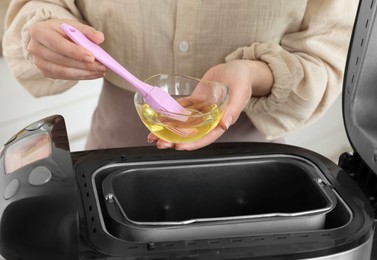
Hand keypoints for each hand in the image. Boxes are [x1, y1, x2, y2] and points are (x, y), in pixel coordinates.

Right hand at [28, 19, 106, 79]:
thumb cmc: (62, 30)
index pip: (58, 44)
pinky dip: (82, 76)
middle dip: (85, 65)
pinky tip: (94, 74)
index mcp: (39, 31)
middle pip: (62, 60)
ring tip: (101, 72)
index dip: (75, 52)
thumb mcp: (74, 26)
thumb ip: (87, 31)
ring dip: (85, 73)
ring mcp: (39, 62)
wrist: (51, 37)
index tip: (92, 57)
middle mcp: (35, 48)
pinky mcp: (46, 72)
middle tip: (103, 66)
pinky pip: (66, 77)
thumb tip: (99, 38)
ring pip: (65, 72)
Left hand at [148, 59, 272, 149]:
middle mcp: (210, 118)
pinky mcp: (196, 100)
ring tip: (153, 135)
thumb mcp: (240, 93)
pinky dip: (171, 113)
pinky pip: (182, 109)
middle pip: (191, 133)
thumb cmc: (242, 80)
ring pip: (183, 123)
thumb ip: (232, 110)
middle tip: (159, 143)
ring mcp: (202, 110)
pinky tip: (159, 117)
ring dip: (169, 129)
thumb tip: (224, 125)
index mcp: (222, 121)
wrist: (238, 68)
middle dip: (175, 139)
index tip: (178, 147)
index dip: (192, 143)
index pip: (206, 136)